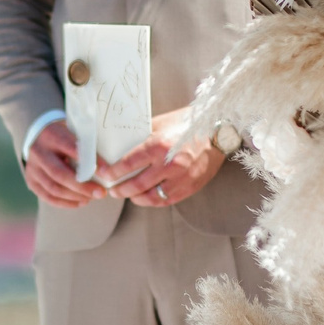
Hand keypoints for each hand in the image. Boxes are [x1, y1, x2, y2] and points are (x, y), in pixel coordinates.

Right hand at [22, 120, 101, 209]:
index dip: (90, 162)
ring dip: (76, 196)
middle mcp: (39, 152)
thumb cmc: (64, 134)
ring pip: (54, 188)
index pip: (71, 149)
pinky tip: (81, 202)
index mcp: (51, 136)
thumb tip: (107, 167)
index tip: (107, 172)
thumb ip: (86, 144)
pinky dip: (66, 202)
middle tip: (101, 193)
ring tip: (92, 197)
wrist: (38, 135)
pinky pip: (48, 197)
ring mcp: (32, 168)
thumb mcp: (73, 130)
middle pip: (60, 174)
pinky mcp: (31, 181)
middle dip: (82, 186)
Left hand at [99, 107, 227, 207]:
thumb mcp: (160, 124)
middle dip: (120, 190)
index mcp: (158, 145)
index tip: (105, 176)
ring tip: (128, 195)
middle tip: (113, 190)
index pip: (127, 164)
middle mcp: (169, 164)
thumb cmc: (187, 124)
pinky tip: (145, 197)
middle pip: (135, 185)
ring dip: (135, 199)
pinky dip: (152, 200)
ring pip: (149, 197)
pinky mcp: (189, 187)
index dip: (112, 173)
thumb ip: (141, 135)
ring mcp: (181, 178)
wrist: (218, 132)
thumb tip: (119, 145)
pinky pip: (165, 200)